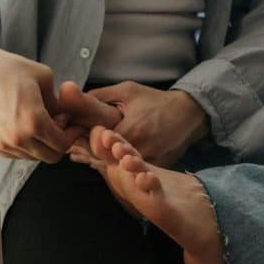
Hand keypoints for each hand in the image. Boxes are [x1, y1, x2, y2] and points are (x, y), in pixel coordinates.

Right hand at [0, 46, 81, 162]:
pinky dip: (25, 143)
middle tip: (56, 123)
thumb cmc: (7, 69)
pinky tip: (22, 124)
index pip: (63, 145)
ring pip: (33, 156)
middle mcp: (17, 137)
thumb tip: (64, 118)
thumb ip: (60, 103)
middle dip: (58, 141)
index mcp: (33, 121)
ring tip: (36, 120)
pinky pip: (17, 153)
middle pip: (50, 156)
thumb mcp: (44, 77)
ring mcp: (2, 143)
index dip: (71, 134)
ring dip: (40, 143)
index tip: (71, 124)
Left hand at [85, 81, 208, 166]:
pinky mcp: (157, 169)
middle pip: (108, 159)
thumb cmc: (156, 100)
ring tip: (92, 157)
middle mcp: (140, 150)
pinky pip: (134, 172)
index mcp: (130, 130)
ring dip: (106, 163)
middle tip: (78, 152)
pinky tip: (113, 161)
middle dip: (94, 154)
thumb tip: (74, 98)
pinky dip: (123, 168)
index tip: (75, 141)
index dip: (86, 142)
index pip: (99, 143)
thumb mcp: (128, 91)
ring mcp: (150, 162)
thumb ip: (100, 95)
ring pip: (120, 169)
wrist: (189, 113)